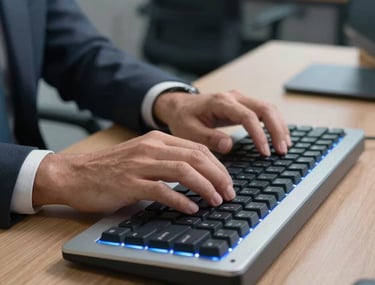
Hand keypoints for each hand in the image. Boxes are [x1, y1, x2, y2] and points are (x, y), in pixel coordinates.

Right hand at [32, 131, 234, 213]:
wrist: (74, 174)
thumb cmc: (109, 168)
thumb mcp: (141, 156)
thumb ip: (165, 160)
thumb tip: (195, 173)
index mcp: (156, 140)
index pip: (197, 148)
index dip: (217, 166)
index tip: (226, 181)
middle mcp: (150, 148)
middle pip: (195, 157)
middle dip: (218, 176)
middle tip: (229, 192)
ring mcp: (140, 165)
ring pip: (183, 171)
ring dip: (205, 187)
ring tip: (216, 200)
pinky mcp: (129, 183)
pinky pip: (162, 190)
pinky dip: (180, 200)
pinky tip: (190, 208)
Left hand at [154, 89, 290, 154]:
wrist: (179, 105)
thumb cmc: (183, 118)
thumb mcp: (189, 131)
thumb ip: (208, 138)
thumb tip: (229, 146)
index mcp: (221, 103)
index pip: (247, 117)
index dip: (259, 135)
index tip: (265, 153)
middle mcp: (234, 97)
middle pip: (265, 108)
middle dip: (277, 130)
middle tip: (282, 151)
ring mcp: (240, 99)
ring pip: (268, 108)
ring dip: (279, 126)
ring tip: (285, 146)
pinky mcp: (242, 104)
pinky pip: (264, 111)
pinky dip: (274, 123)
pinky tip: (279, 136)